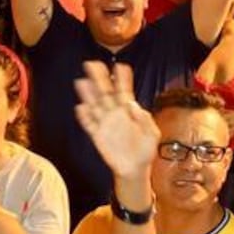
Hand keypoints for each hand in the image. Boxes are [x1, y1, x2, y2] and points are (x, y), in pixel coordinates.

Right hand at [72, 61, 160, 184]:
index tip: (120, 66)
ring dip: (88, 94)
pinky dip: (84, 116)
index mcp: (129, 111)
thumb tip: (133, 105)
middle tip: (93, 64)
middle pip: (105, 92)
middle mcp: (115, 114)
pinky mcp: (97, 136)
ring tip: (82, 81)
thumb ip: (145, 120)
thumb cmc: (145, 150)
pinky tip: (81, 107)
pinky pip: (89, 124)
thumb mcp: (153, 134)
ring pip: (94, 105)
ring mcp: (105, 124)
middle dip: (99, 78)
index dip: (122, 78)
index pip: (124, 90)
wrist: (135, 169)